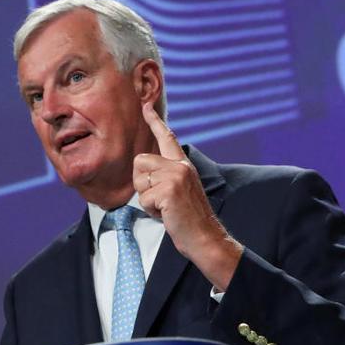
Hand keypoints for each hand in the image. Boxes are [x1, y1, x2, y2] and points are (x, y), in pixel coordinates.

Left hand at [133, 102, 241, 290]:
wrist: (205, 237)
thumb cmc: (188, 219)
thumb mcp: (179, 191)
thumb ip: (166, 176)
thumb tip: (144, 169)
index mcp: (183, 165)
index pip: (167, 137)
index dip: (154, 121)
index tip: (145, 106)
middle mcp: (180, 166)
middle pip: (139, 162)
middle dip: (142, 184)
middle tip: (160, 200)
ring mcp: (176, 176)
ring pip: (139, 181)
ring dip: (147, 199)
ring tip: (165, 208)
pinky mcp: (170, 190)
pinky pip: (143, 198)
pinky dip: (151, 211)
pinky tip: (167, 215)